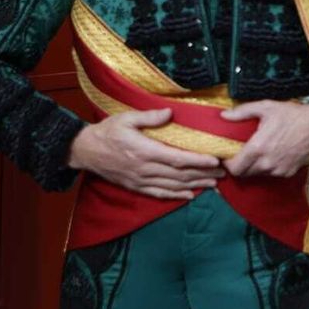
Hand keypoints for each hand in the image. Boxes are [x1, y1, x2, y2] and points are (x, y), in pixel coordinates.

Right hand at [68, 109, 222, 199]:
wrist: (85, 151)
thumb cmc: (107, 131)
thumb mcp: (126, 118)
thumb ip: (149, 117)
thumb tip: (169, 113)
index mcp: (145, 151)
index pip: (178, 158)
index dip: (198, 161)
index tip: (215, 160)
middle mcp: (145, 168)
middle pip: (180, 174)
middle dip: (203, 174)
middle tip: (223, 173)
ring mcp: (141, 180)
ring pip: (173, 186)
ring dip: (195, 186)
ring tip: (213, 184)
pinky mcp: (136, 186)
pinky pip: (159, 193)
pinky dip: (176, 196)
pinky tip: (190, 196)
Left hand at [221, 99, 308, 178]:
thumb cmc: (291, 114)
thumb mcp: (266, 107)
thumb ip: (242, 112)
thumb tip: (224, 115)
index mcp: (257, 148)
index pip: (234, 168)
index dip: (228, 164)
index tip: (228, 157)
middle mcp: (267, 163)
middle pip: (244, 174)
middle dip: (240, 166)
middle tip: (241, 155)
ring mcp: (279, 169)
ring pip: (259, 174)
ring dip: (255, 167)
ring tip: (258, 154)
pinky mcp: (289, 172)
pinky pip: (273, 174)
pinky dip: (269, 168)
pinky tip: (273, 155)